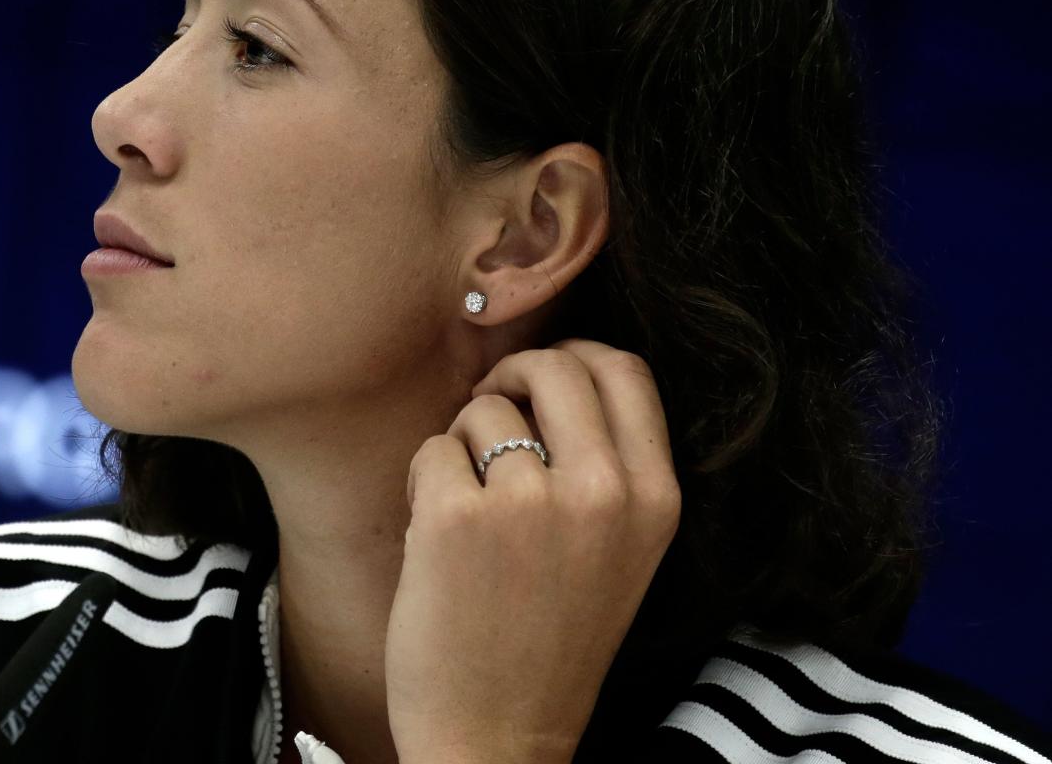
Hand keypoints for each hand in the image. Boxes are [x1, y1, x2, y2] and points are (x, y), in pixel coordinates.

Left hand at [383, 339, 681, 763]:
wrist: (498, 735)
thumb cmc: (551, 639)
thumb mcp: (621, 550)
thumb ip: (607, 464)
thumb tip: (558, 368)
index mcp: (655, 499)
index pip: (625, 370)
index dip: (575, 355)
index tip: (542, 379)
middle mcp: (602, 492)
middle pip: (555, 367)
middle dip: (512, 376)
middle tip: (490, 413)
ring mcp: (527, 503)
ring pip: (483, 410)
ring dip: (463, 443)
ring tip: (469, 508)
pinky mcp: (455, 518)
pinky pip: (432, 450)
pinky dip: (425, 482)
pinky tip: (437, 537)